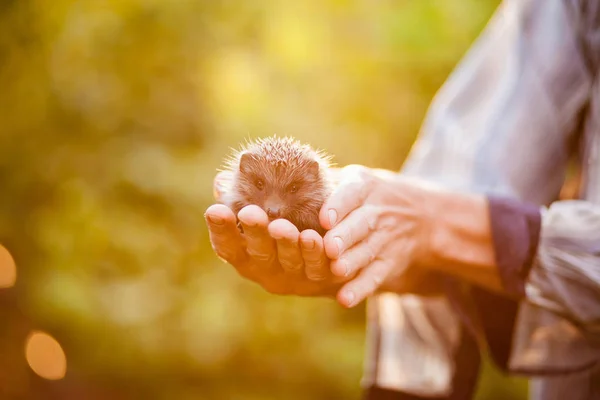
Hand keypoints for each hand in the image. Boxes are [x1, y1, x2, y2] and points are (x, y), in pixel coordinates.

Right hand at [205, 172, 347, 296]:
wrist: (330, 254)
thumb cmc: (284, 226)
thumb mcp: (263, 212)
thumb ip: (243, 198)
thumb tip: (222, 180)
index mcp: (246, 255)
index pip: (227, 246)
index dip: (220, 229)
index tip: (214, 210)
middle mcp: (267, 270)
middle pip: (259, 253)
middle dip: (254, 232)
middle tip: (250, 213)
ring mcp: (295, 277)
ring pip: (289, 260)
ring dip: (285, 243)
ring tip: (282, 225)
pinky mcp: (323, 279)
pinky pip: (318, 267)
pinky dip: (314, 253)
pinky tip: (312, 237)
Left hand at [319, 165, 444, 306]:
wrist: (423, 216)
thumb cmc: (370, 196)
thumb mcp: (356, 179)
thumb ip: (325, 181)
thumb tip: (285, 180)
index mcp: (364, 187)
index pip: (352, 193)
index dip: (339, 205)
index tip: (324, 218)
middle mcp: (377, 211)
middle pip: (362, 223)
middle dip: (345, 235)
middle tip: (330, 247)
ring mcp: (385, 238)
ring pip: (368, 251)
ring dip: (353, 262)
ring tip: (337, 270)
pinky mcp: (389, 262)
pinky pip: (375, 276)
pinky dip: (361, 288)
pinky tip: (345, 298)